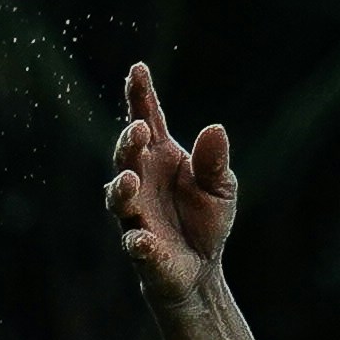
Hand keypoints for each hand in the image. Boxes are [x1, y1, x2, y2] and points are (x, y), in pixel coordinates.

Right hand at [102, 61, 234, 301]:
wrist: (200, 268)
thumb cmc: (204, 219)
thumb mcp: (221, 186)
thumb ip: (214, 161)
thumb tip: (215, 128)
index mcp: (159, 156)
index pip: (146, 119)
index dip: (139, 95)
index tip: (138, 70)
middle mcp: (140, 181)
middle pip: (126, 156)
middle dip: (128, 142)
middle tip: (139, 129)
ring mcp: (136, 215)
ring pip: (118, 199)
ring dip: (120, 188)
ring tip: (129, 180)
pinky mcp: (142, 250)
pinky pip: (135, 245)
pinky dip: (138, 243)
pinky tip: (144, 240)